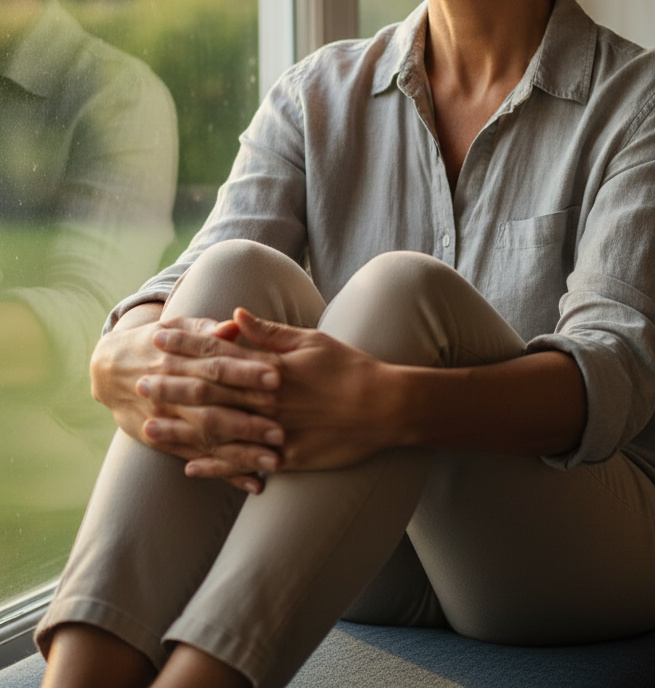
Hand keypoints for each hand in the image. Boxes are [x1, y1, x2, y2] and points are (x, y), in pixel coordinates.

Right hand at [90, 304, 286, 491]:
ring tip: (273, 461)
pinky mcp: (164, 443)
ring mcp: (167, 421)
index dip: (245, 371)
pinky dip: (225, 473)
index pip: (216, 366)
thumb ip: (208, 329)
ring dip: (240, 453)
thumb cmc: (157, 343)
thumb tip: (235, 323)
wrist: (107, 371)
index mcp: (178, 360)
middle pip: (212, 407)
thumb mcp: (177, 328)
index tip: (276, 376)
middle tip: (280, 430)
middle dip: (246, 420)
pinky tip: (253, 483)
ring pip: (207, 439)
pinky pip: (198, 459)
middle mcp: (171, 393)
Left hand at [160, 309, 406, 480]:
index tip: (160, 338)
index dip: (188, 345)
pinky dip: (217, 466)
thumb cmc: (351, 368)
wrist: (385, 407)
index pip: (221, 352)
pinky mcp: (287, 458)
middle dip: (172, 385)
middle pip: (211, 391)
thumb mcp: (312, 341)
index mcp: (272, 367)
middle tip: (140, 380)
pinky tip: (190, 468)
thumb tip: (234, 315)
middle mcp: (268, 399)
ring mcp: (275, 430)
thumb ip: (270, 332)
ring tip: (150, 428)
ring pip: (220, 430)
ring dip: (183, 429)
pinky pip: (245, 463)